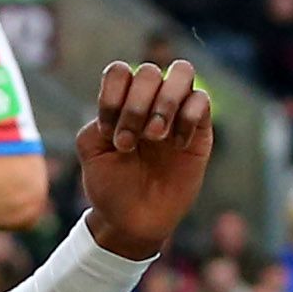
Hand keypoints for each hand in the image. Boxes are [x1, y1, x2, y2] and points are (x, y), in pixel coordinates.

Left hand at [71, 61, 213, 262]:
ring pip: (182, 72)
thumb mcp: (91, 152)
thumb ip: (98, 121)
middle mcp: (149, 101)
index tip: (107, 133)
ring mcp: (176, 112)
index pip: (119, 72)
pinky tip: (176, 146)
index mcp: (121, 102)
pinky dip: (188, 118)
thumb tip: (122, 109)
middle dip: (136, 106)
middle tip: (129, 143)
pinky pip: (201, 101)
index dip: (112, 97)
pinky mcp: (199, 130)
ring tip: (155, 136)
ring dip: (165, 102)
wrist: (133, 220)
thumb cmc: (111, 185)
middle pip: (149, 71)